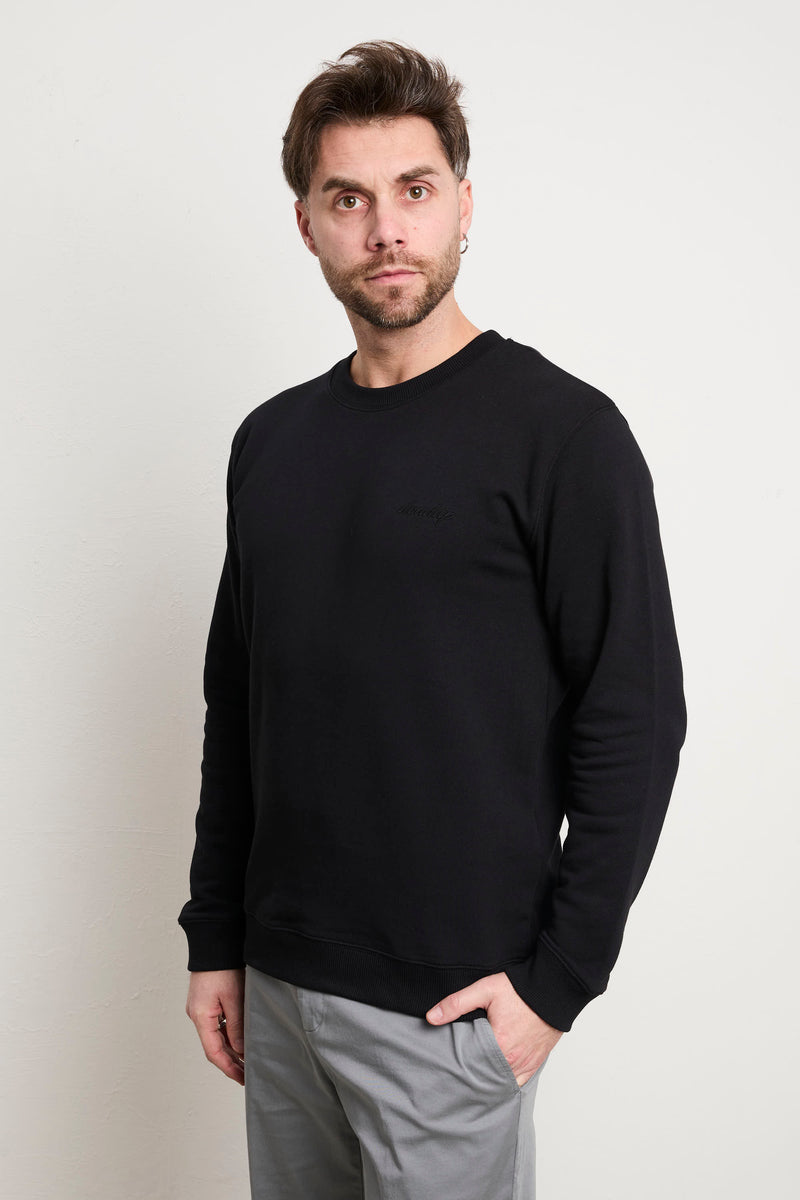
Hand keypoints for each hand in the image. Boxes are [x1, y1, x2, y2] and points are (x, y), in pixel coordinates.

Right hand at [186, 968, 245, 1084]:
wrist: (215, 941)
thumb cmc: (222, 966)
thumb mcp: (234, 998)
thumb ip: (237, 1026)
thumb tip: (241, 1051)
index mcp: (201, 1016)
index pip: (214, 1052)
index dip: (228, 1068)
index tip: (242, 1079)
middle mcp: (197, 1015)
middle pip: (214, 1046)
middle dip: (231, 1062)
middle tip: (248, 1074)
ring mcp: (201, 1008)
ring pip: (216, 1036)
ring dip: (231, 1048)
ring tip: (248, 1059)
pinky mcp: (206, 1001)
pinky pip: (217, 1024)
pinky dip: (229, 1034)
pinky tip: (241, 1039)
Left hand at [426, 971, 562, 1086]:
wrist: (553, 988)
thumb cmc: (521, 988)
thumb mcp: (485, 990)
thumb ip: (457, 1003)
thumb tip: (431, 1017)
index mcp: (499, 1044)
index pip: (471, 1066)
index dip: (458, 1068)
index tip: (447, 1069)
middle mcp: (514, 1059)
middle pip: (486, 1078)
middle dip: (472, 1078)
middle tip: (456, 1078)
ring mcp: (527, 1063)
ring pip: (503, 1083)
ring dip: (489, 1082)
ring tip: (473, 1082)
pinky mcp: (536, 1061)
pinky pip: (520, 1082)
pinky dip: (507, 1083)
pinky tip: (496, 1082)